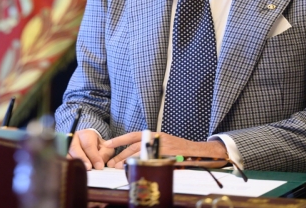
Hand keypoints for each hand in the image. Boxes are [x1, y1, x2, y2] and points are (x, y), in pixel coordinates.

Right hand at [67, 129, 114, 169]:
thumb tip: (99, 164)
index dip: (93, 156)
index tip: (99, 166)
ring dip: (73, 163)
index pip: (88, 144)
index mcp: (86, 135)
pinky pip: (63, 158)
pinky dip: (67, 165)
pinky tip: (73, 171)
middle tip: (88, 168)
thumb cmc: (97, 146)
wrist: (87, 143)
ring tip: (80, 170)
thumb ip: (105, 154)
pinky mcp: (62, 152)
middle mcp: (74, 138)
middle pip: (74, 147)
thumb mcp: (105, 147)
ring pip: (66, 153)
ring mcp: (66, 145)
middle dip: (82, 158)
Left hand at [103, 132, 227, 167]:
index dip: (119, 140)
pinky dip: (142, 167)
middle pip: (134, 148)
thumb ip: (149, 145)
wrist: (197, 151)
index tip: (108, 144)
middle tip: (111, 163)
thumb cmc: (178, 148)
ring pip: (140, 156)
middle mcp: (157, 140)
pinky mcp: (167, 159)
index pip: (132, 136)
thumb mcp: (163, 142)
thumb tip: (131, 154)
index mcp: (154, 134)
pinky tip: (135, 170)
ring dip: (128, 162)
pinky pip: (150, 164)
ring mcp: (161, 150)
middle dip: (120, 156)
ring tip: (118, 168)